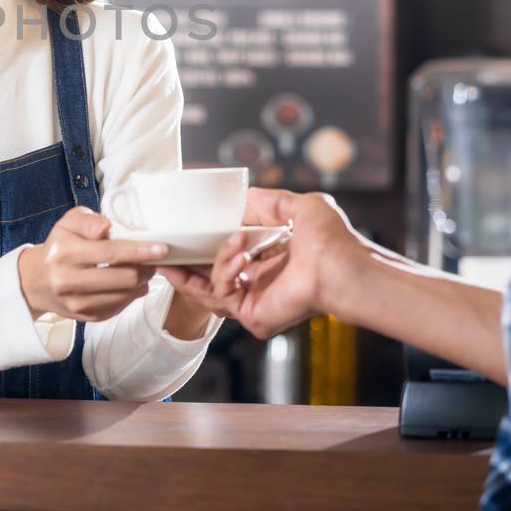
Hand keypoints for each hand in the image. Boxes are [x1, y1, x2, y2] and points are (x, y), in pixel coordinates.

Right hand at [18, 206, 164, 321]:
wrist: (36, 281)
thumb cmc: (59, 246)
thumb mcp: (67, 224)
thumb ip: (88, 220)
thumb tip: (106, 227)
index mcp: (64, 253)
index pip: (110, 253)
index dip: (140, 251)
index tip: (161, 249)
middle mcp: (68, 280)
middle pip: (123, 278)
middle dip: (146, 268)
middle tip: (152, 260)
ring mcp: (77, 303)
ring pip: (125, 295)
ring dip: (141, 282)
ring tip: (142, 271)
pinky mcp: (86, 317)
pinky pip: (119, 307)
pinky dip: (131, 295)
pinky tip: (129, 284)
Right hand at [160, 187, 368, 338]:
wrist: (343, 268)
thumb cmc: (333, 241)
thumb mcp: (300, 206)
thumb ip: (271, 201)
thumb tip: (245, 196)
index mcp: (268, 262)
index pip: (226, 258)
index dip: (203, 246)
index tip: (183, 233)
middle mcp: (258, 284)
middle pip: (207, 278)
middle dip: (185, 264)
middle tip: (166, 248)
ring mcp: (253, 301)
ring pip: (209, 285)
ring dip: (215, 259)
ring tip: (235, 241)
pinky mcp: (251, 314)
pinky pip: (220, 294)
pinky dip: (224, 271)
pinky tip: (240, 254)